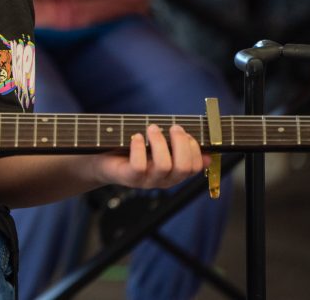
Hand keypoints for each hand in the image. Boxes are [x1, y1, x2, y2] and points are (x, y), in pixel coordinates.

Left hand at [92, 124, 207, 189]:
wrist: (102, 161)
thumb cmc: (132, 150)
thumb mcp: (158, 148)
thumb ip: (179, 149)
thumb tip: (207, 154)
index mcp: (173, 174)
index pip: (194, 167)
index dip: (194, 149)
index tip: (186, 133)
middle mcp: (163, 180)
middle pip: (183, 167)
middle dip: (181, 143)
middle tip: (173, 127)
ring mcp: (146, 181)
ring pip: (164, 166)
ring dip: (160, 142)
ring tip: (152, 128)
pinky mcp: (129, 178)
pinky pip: (139, 166)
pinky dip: (139, 148)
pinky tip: (136, 137)